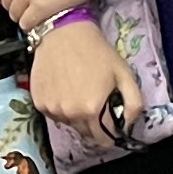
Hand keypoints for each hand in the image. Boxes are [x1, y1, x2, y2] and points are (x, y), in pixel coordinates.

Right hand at [28, 18, 135, 136]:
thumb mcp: (124, 74)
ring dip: (75, 115)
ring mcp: (52, 109)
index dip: (110, 132)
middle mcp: (70, 115)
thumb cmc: (97, 52)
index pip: (104, 140)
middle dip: (94, 123)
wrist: (64, 33)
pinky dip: (60, 107)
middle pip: (86, 134)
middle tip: (95, 101)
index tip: (110, 119)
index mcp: (93, 110)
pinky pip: (53, 114)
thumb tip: (128, 125)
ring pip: (69, 124)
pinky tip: (63, 88)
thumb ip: (133, 103)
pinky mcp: (39, 102)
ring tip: (78, 91)